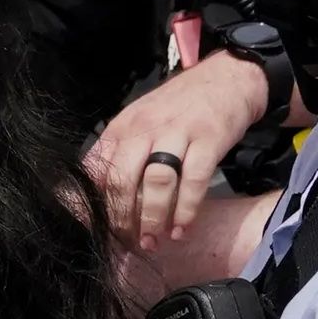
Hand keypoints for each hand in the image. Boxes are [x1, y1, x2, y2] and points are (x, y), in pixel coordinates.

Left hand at [86, 51, 270, 252]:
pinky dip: (186, 210)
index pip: (96, 168)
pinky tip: (181, 229)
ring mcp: (178, 133)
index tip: (93, 229)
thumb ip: (117, 153)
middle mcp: (145, 129)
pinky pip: (194, 181)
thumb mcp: (139, 122)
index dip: (91, 202)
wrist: (227, 77)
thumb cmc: (178, 107)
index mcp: (122, 127)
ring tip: (152, 241)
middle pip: (122, 179)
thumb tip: (90, 192)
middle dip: (121, 218)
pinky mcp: (209, 140)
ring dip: (152, 218)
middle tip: (126, 241)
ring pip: (157, 182)